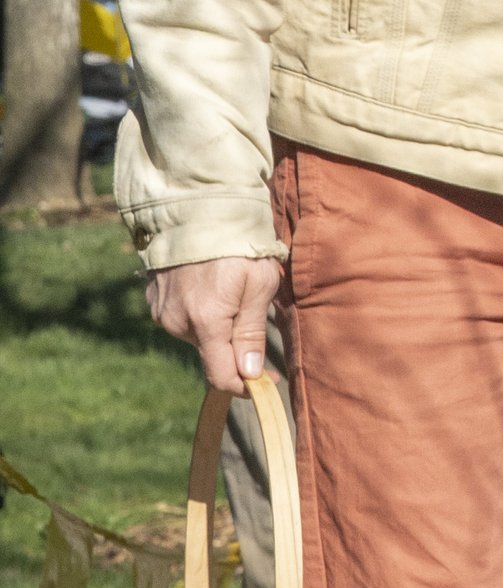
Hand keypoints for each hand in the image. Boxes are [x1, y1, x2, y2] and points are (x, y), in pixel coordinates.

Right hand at [146, 253, 286, 394]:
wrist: (198, 203)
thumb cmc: (238, 241)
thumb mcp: (259, 283)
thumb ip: (251, 332)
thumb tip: (250, 374)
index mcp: (205, 321)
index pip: (221, 375)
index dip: (244, 385)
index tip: (266, 380)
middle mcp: (176, 321)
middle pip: (210, 353)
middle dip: (233, 343)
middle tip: (251, 305)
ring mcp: (160, 310)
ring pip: (195, 334)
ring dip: (215, 324)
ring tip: (228, 286)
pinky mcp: (152, 298)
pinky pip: (180, 317)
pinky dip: (198, 309)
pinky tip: (208, 282)